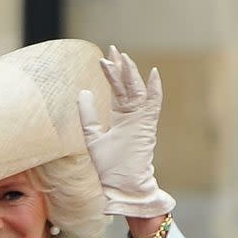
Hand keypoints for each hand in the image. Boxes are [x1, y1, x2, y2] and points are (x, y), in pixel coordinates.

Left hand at [77, 47, 174, 218]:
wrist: (121, 188)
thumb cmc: (108, 169)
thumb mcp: (93, 138)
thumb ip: (88, 116)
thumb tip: (83, 91)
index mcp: (120, 118)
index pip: (117, 90)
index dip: (112, 74)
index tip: (104, 58)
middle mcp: (132, 117)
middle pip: (127, 87)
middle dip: (121, 68)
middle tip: (113, 49)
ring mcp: (141, 121)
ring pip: (138, 92)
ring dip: (132, 75)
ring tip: (124, 58)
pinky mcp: (147, 128)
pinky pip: (153, 106)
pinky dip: (154, 90)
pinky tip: (153, 74)